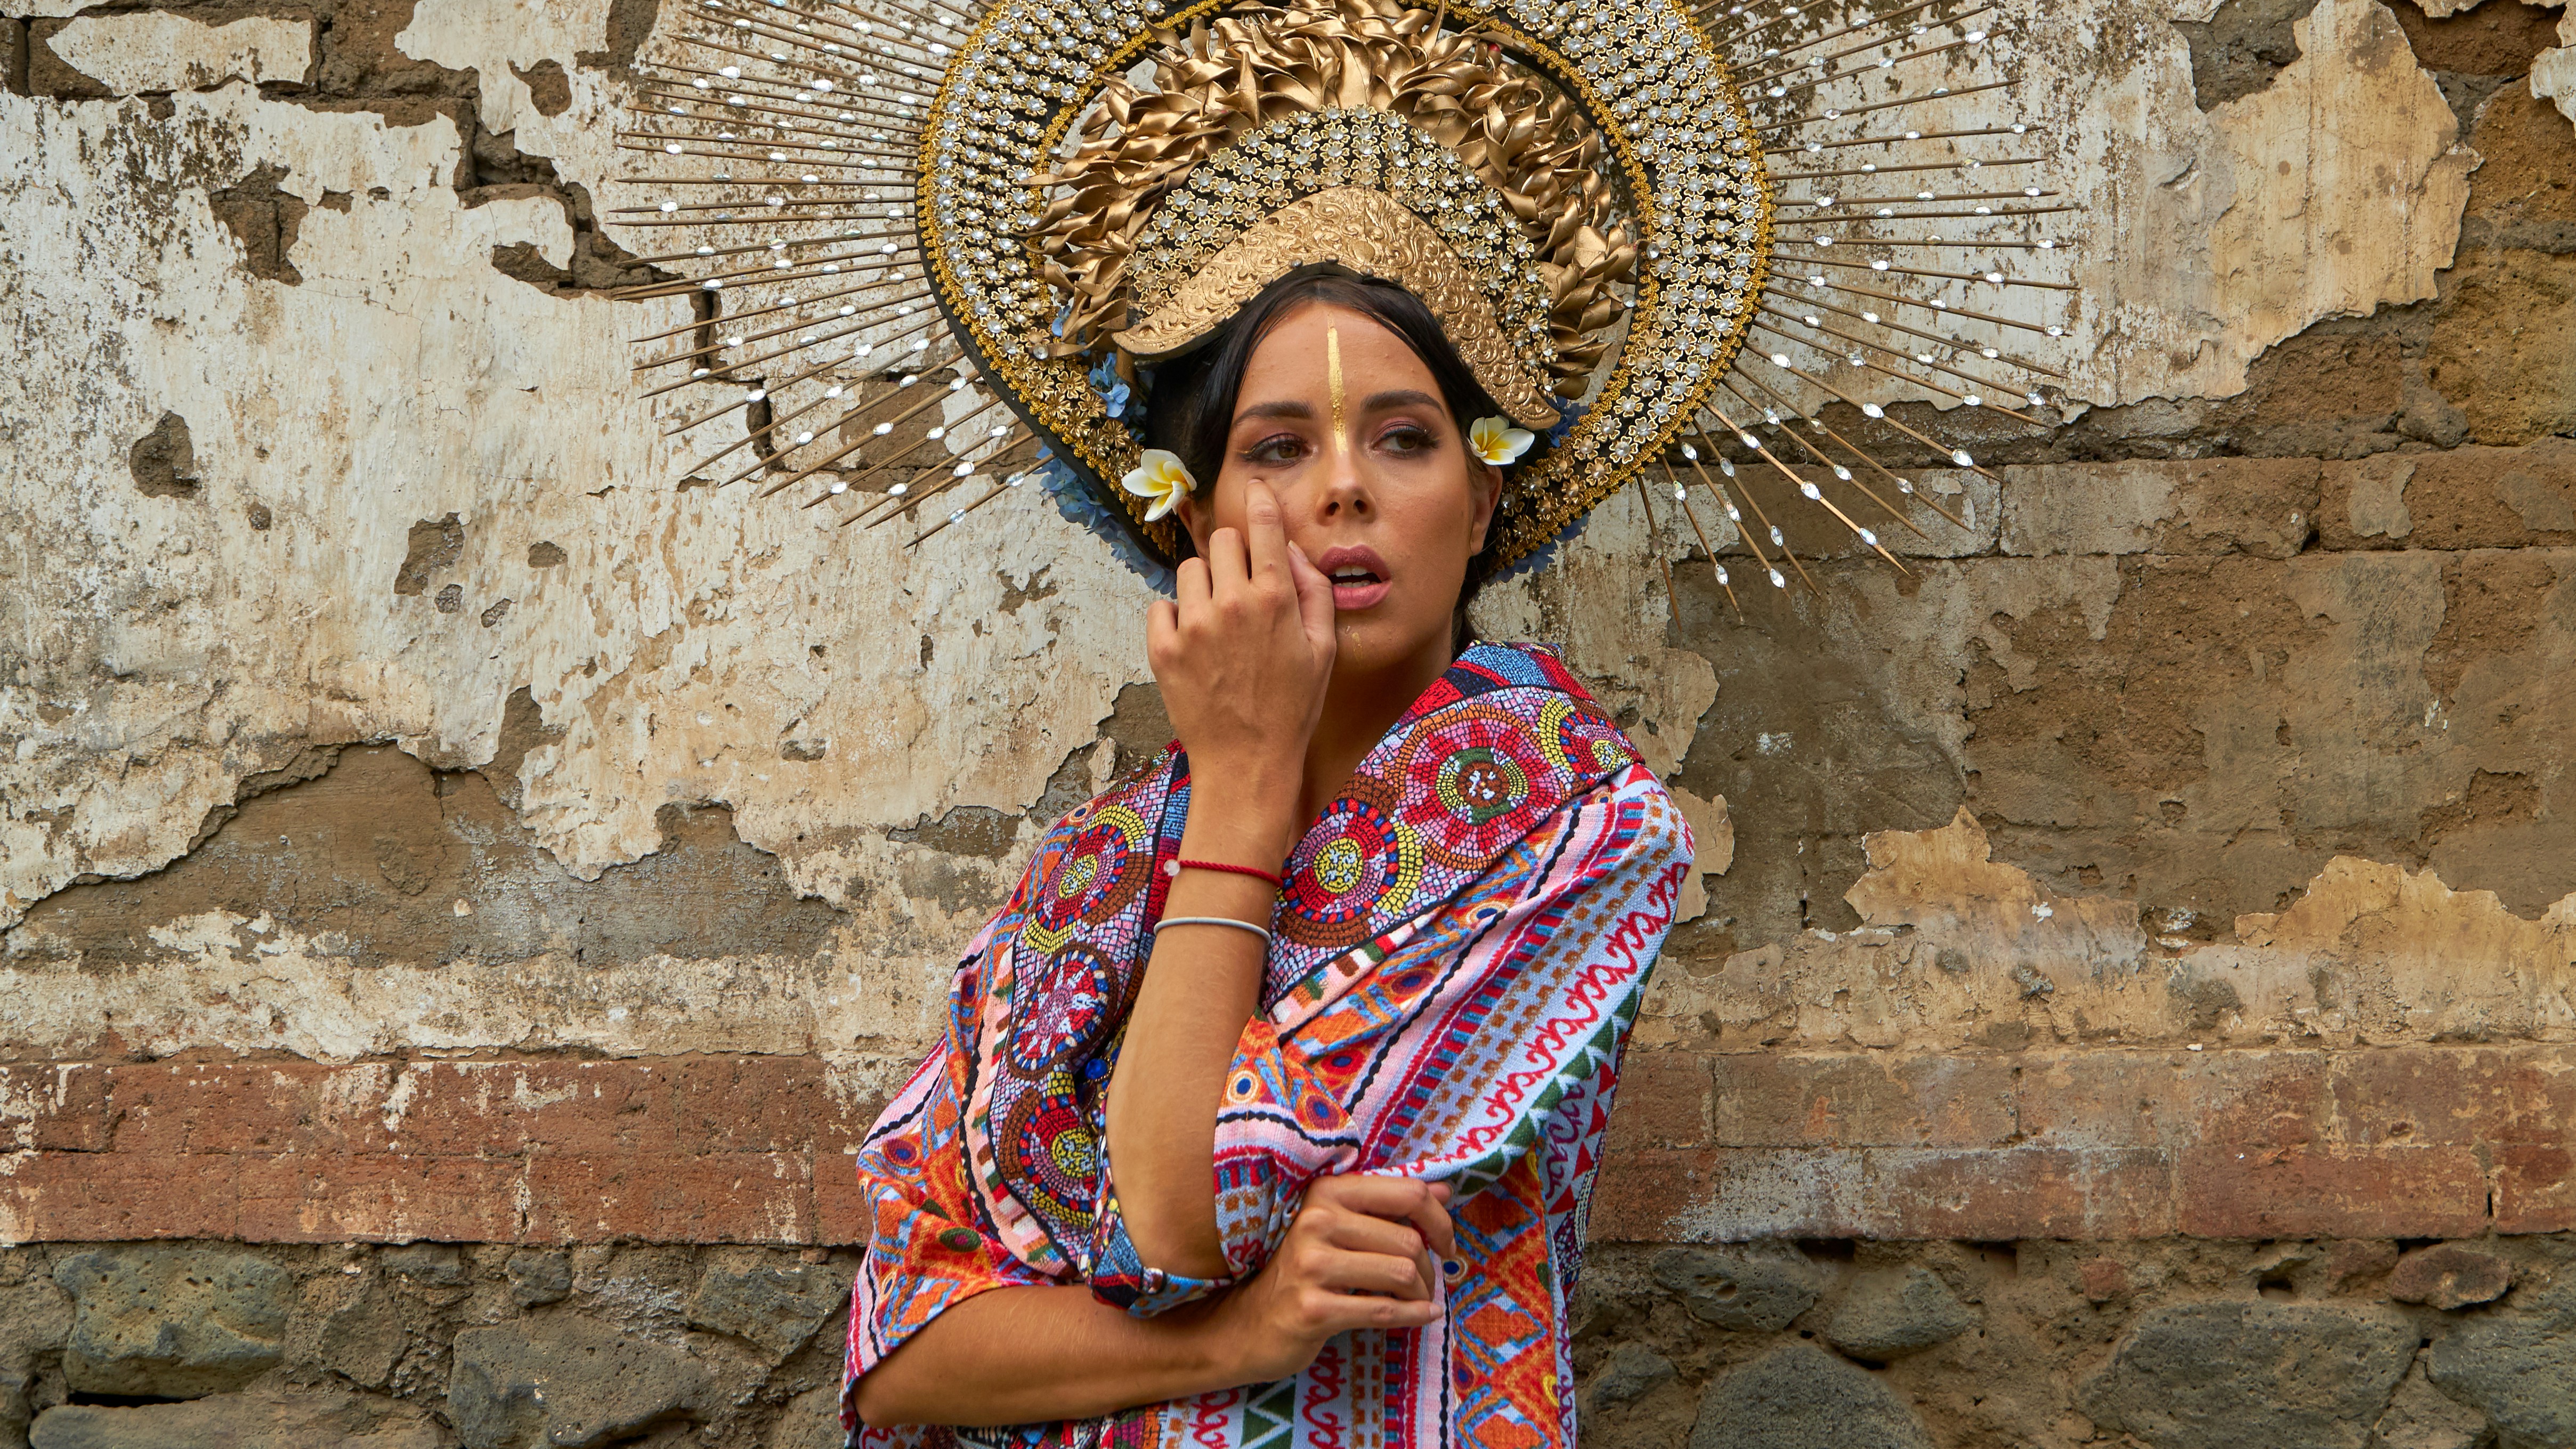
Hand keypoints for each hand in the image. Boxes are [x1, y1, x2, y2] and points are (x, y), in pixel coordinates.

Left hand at [1147, 482, 1336, 852]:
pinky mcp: (1163, 648)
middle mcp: (1231, 604)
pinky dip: (1176, 618)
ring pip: (1190, 570)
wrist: (1247, 764)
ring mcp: (1193, 626)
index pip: (1263, 527)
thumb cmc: (1292, 709)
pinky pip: (1162, 606)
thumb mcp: (1323, 650)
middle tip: (1242, 587)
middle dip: (1234, 556)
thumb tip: (1290, 550)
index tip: (1255, 490)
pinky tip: (1196, 646)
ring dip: (1204, 586)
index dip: (1260, 502)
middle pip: (1222, 542)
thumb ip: (1312, 592)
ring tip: (1218, 624)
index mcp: (1276, 600)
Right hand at [1205, 1175, 1456, 1385]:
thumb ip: (1389, 1206)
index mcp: (1327, 1192)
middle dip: (1429, 1267)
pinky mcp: (1314, 1308)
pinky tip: (1423, 1316)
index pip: (1406, 1192)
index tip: (1447, 1242)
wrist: (1250, 1322)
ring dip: (1420, 1294)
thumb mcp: (1340, 1228)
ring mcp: (1312, 1266)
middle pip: (1408, 1240)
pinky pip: (1383, 1310)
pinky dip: (1413, 1316)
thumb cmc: (1303, 1272)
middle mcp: (1316, 1221)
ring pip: (1400, 1274)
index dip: (1439, 1219)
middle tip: (1427, 1283)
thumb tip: (1444, 1190)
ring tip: (1418, 1300)